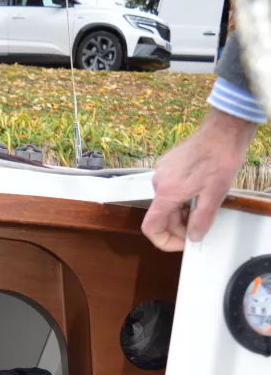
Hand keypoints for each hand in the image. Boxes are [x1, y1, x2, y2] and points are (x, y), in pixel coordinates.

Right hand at [142, 108, 257, 251]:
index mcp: (166, 193)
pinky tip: (198, 191)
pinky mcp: (168, 165)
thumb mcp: (214, 196)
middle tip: (198, 227)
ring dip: (181, 211)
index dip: (164, 241)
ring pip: (167, 202)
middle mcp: (159, 183)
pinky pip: (170, 189)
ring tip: (202, 205)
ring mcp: (162, 172)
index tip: (181, 243)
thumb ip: (201, 221)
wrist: (223, 131)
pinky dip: (181, 197)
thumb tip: (193, 236)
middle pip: (161, 216)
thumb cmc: (219, 158)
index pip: (151, 227)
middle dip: (179, 226)